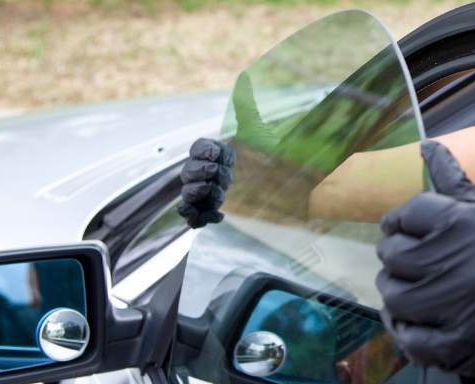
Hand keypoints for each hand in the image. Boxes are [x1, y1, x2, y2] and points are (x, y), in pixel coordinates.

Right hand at [178, 72, 281, 228]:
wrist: (286, 186)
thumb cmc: (270, 157)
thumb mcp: (257, 132)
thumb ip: (246, 106)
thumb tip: (244, 76)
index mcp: (216, 151)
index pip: (198, 149)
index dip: (205, 152)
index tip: (220, 155)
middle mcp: (209, 171)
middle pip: (189, 172)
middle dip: (203, 174)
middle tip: (223, 174)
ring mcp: (209, 191)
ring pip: (188, 194)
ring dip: (200, 193)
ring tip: (220, 193)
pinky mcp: (213, 210)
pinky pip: (192, 215)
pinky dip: (195, 217)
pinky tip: (213, 216)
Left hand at [376, 141, 474, 376]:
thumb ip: (456, 183)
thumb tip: (428, 147)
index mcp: (465, 224)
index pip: (406, 216)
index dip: (400, 222)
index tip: (404, 231)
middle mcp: (458, 263)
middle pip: (393, 256)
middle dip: (396, 257)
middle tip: (409, 263)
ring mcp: (459, 307)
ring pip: (396, 298)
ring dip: (398, 294)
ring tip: (414, 291)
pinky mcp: (464, 345)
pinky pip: (412, 341)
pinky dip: (408, 333)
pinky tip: (418, 323)